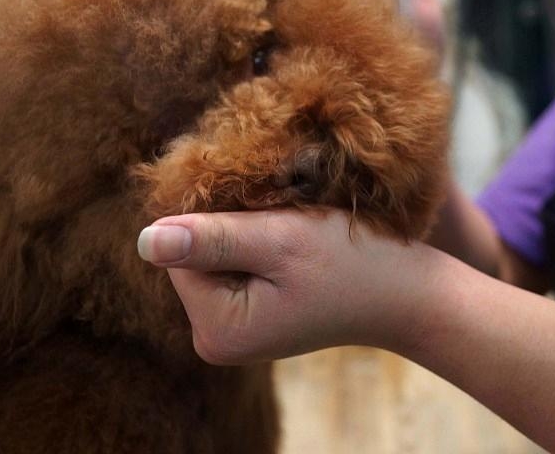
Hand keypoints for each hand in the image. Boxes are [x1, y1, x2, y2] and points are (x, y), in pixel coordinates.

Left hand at [137, 209, 438, 363]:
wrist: (410, 293)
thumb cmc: (355, 263)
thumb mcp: (282, 240)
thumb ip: (213, 238)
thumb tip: (144, 240)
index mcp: (216, 331)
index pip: (180, 249)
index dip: (222, 216)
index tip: (274, 215)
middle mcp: (216, 338)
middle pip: (194, 252)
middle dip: (236, 223)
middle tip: (290, 223)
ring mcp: (235, 328)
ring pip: (217, 250)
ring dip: (252, 229)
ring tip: (297, 232)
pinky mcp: (253, 312)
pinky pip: (238, 261)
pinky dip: (263, 241)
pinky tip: (298, 244)